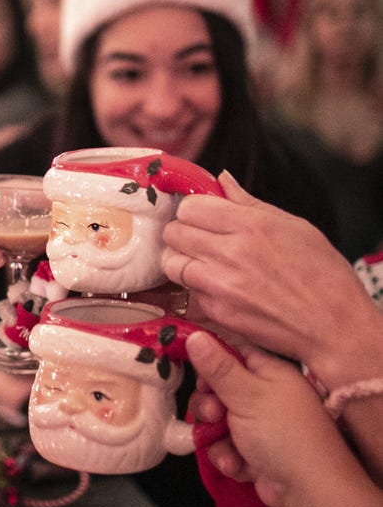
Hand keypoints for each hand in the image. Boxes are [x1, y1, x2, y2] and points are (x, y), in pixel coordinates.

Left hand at [162, 170, 379, 387]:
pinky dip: (196, 287)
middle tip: (198, 239)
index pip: (190, 207)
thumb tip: (222, 180)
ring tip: (202, 263)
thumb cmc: (323, 275)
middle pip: (174, 233)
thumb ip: (249, 204)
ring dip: (181, 260)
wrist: (334, 326)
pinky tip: (218, 287)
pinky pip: (188, 291)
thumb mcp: (295, 227)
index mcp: (251, 226)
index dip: (192, 210)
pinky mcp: (216, 311)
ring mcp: (220, 285)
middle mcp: (231, 253)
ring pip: (171, 263)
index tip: (201, 216)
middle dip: (182, 233)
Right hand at [186, 331, 338, 506]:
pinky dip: (228, 457)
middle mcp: (264, 396)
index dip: (209, 363)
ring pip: (216, 422)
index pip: (231, 354)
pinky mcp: (253, 452)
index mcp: (269, 373)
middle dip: (208, 406)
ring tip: (227, 448)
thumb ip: (217, 367)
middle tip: (213, 415)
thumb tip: (193, 334)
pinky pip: (225, 446)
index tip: (193, 372)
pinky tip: (237, 466)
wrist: (309, 491)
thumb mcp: (247, 395)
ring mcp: (259, 426)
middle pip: (218, 390)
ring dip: (215, 437)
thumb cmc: (282, 433)